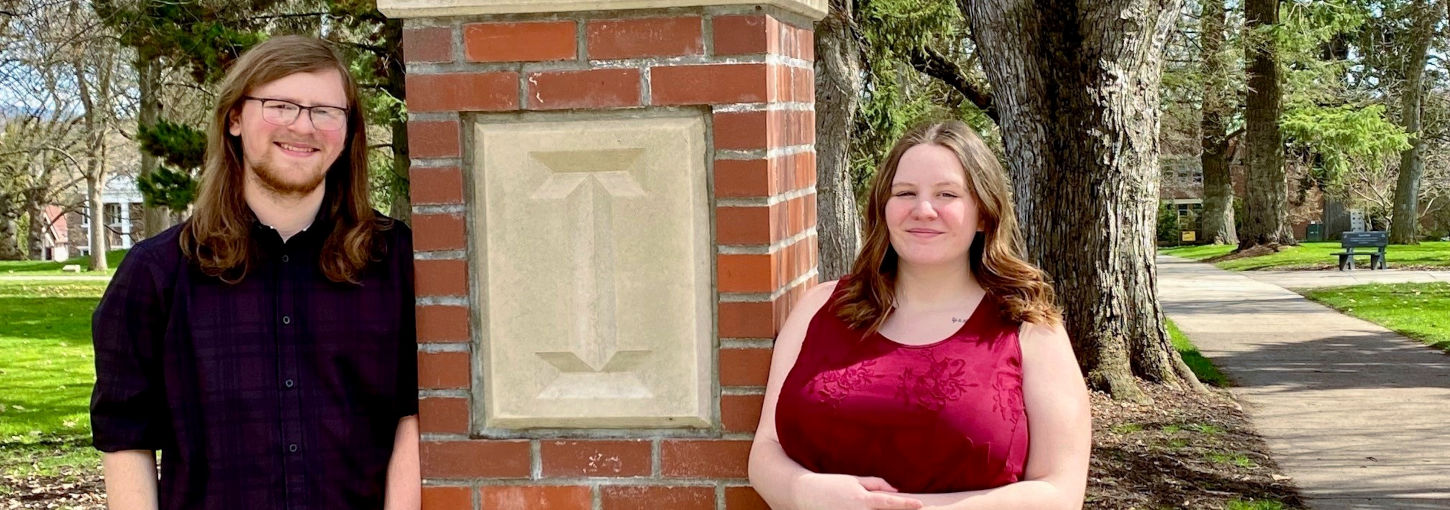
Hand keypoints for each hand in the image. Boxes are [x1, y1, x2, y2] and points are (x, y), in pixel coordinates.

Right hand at [792, 473, 924, 509]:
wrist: (804, 494)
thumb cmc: (831, 484)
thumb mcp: (854, 480)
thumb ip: (876, 484)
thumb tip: (895, 489)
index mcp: (863, 500)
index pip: (889, 503)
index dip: (906, 505)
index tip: (919, 505)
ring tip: (881, 506)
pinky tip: (864, 509)